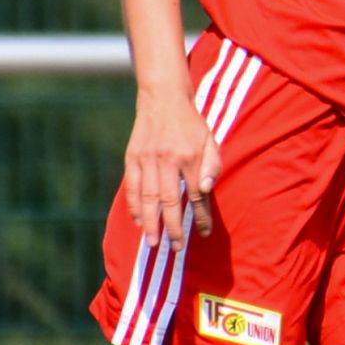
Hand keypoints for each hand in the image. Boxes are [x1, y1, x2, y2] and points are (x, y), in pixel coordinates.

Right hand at [124, 82, 220, 248]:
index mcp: (189, 155)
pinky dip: (134, 206)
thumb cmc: (191, 123)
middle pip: (169, 201)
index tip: (204, 233)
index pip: (195, 194)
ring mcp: (146, 158)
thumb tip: (205, 191)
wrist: (163, 97)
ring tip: (152, 243)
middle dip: (172, 228)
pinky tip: (139, 221)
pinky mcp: (132, 157)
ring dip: (150, 223)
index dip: (200, 216)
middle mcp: (166, 159)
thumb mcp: (209, 140)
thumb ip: (212, 165)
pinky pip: (132, 187)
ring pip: (148, 197)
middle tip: (176, 248)